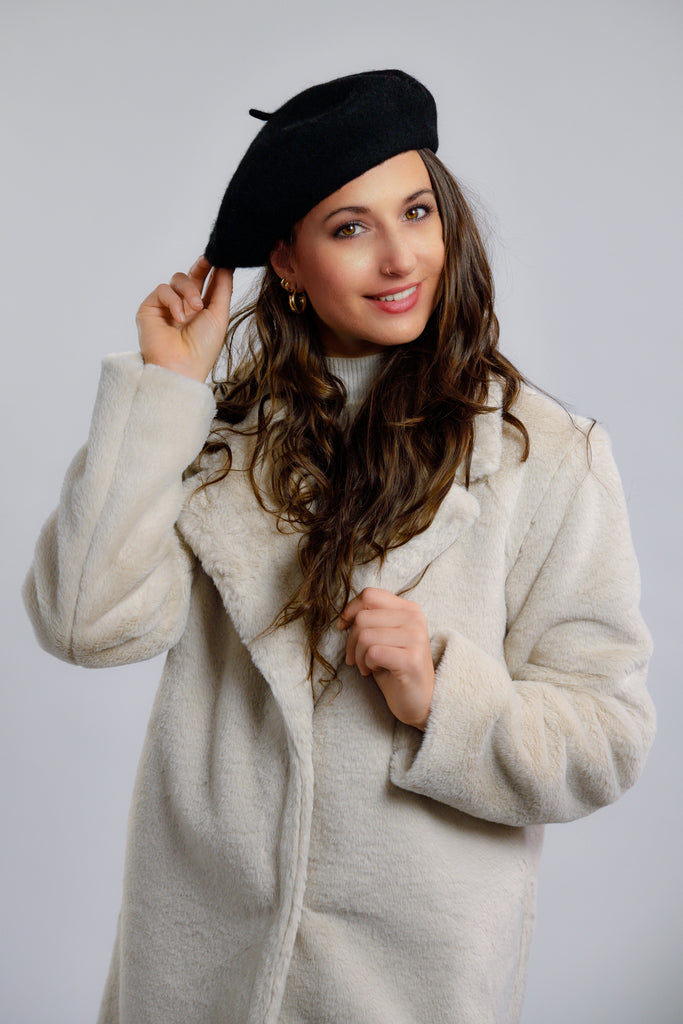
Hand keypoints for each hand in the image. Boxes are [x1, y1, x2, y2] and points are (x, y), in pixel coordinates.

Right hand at [136, 256, 232, 381]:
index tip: (221, 257)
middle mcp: (183, 306)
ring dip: (189, 291)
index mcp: (201, 310)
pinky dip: (173, 301)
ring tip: (195, 309)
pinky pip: (163, 290)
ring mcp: (166, 307)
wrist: (181, 367)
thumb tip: (227, 264)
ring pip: (178, 279)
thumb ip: (223, 288)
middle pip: (191, 276)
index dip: (213, 269)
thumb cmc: (203, 348)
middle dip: (201, 266)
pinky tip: (179, 319)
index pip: (206, 283)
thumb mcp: (219, 314)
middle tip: (209, 259)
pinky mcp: (150, 308)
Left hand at [337, 587, 434, 730]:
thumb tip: (344, 617)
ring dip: (359, 656)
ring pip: (365, 636)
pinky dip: (367, 664)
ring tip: (368, 666)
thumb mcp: (383, 636)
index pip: (370, 595)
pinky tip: (376, 671)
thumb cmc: (395, 667)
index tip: (343, 627)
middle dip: (351, 641)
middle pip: (363, 617)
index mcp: (409, 609)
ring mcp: (416, 639)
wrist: (418, 700)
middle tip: (357, 658)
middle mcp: (415, 619)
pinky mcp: (411, 660)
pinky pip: (372, 653)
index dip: (350, 610)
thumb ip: (371, 619)